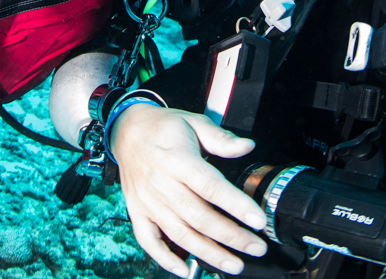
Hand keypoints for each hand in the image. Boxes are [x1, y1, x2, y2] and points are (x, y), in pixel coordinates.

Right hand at [110, 105, 267, 276]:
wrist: (127, 130)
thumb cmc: (164, 127)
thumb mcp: (194, 122)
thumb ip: (221, 138)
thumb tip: (248, 146)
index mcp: (177, 159)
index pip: (211, 187)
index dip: (237, 205)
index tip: (258, 220)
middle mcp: (161, 184)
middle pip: (200, 217)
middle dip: (232, 236)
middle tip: (257, 247)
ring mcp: (147, 202)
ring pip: (180, 234)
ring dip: (209, 253)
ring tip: (235, 264)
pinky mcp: (137, 212)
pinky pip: (149, 241)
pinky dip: (165, 259)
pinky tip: (186, 270)